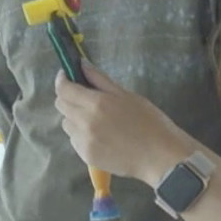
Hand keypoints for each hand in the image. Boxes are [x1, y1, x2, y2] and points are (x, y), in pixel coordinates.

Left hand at [54, 61, 191, 186]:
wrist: (160, 157)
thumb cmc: (149, 122)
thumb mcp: (127, 95)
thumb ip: (100, 79)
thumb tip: (81, 64)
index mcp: (96, 103)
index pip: (64, 89)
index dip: (62, 80)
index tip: (67, 76)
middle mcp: (85, 122)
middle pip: (61, 105)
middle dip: (68, 97)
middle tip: (85, 97)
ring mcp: (84, 141)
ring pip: (66, 123)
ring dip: (75, 117)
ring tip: (96, 119)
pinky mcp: (86, 156)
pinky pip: (75, 140)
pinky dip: (82, 134)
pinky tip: (101, 135)